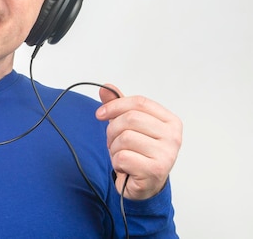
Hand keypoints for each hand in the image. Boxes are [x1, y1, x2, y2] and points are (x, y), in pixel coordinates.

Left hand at [96, 85, 182, 199]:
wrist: (145, 184)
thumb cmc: (139, 152)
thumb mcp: (129, 126)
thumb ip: (119, 106)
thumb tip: (106, 87)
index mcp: (170, 121)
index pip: (139, 102)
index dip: (115, 105)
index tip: (100, 114)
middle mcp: (173, 136)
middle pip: (130, 118)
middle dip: (113, 130)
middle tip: (114, 142)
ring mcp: (167, 154)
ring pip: (124, 138)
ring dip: (114, 148)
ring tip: (122, 155)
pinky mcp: (156, 170)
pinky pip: (123, 157)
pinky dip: (117, 162)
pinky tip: (125, 167)